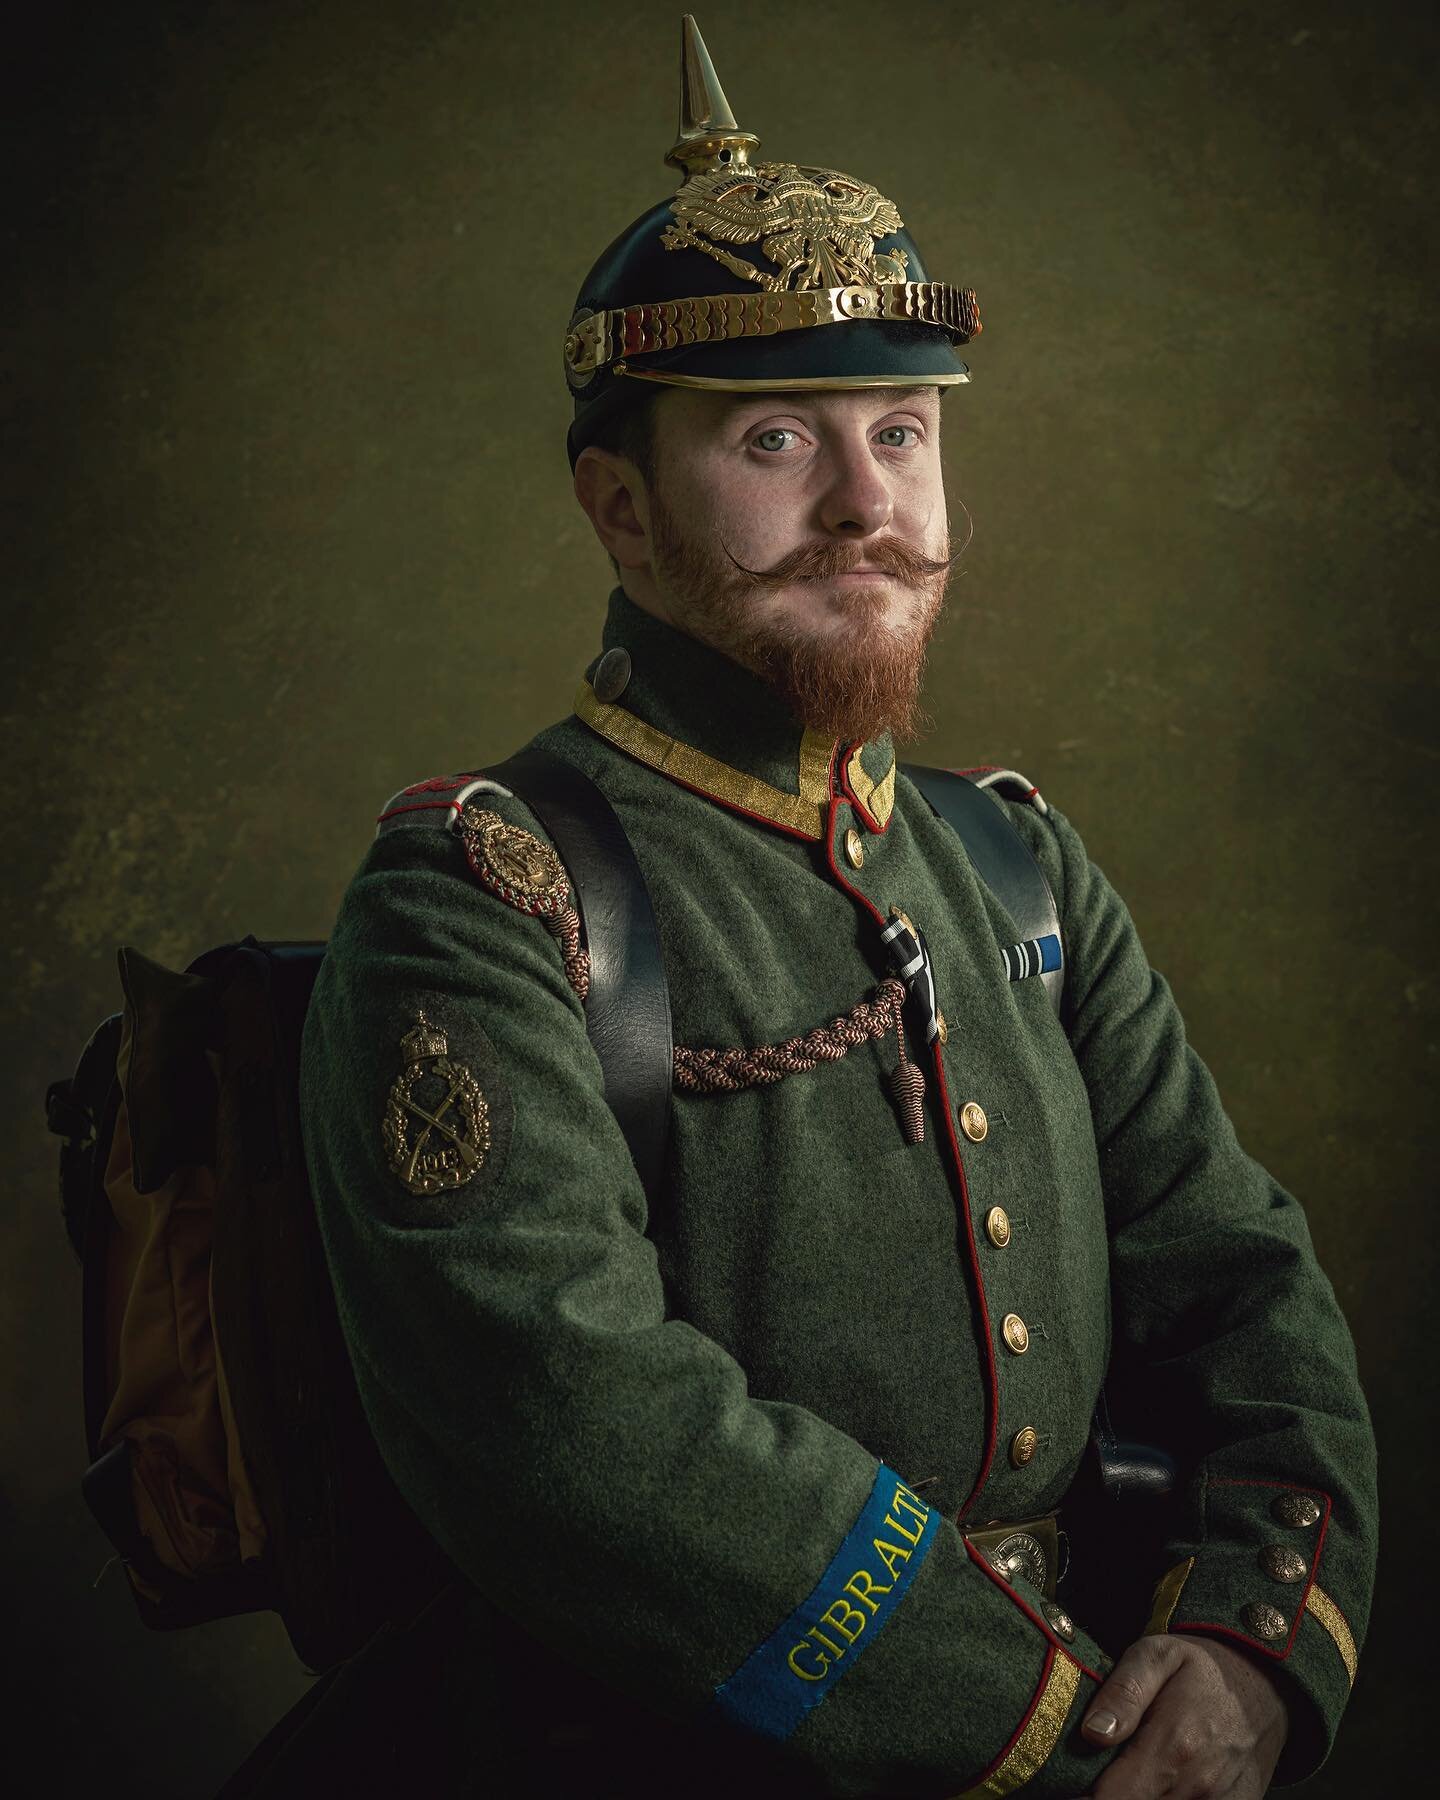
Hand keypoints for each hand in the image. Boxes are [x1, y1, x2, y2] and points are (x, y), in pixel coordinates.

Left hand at [1079, 1633, 1288, 1797]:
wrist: (1267, 1686)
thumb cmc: (1202, 1669)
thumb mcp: (1156, 1656)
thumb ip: (1123, 1693)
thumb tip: (1093, 1733)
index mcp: (1172, 1746)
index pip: (1110, 1799)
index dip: (1083, 1793)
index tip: (1071, 1780)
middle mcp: (1197, 1786)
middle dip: (1108, 1793)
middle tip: (1100, 1772)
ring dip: (1137, 1797)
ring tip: (1126, 1774)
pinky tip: (1157, 1784)